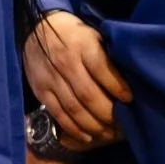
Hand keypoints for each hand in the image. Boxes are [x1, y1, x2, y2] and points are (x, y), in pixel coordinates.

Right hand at [27, 9, 130, 146]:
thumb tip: (126, 84)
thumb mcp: (93, 36)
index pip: (103, 71)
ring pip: (74, 108)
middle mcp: (65, 63)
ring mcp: (50, 77)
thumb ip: (107, 57)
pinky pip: (57, 113)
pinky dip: (73, 127)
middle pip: (89, 95)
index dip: (119, 89)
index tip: (129, 100)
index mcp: (82, 46)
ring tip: (107, 133)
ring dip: (93, 125)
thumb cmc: (73, 34)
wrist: (35, 28)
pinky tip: (87, 136)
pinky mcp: (39, 89)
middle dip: (108, 114)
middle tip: (121, 125)